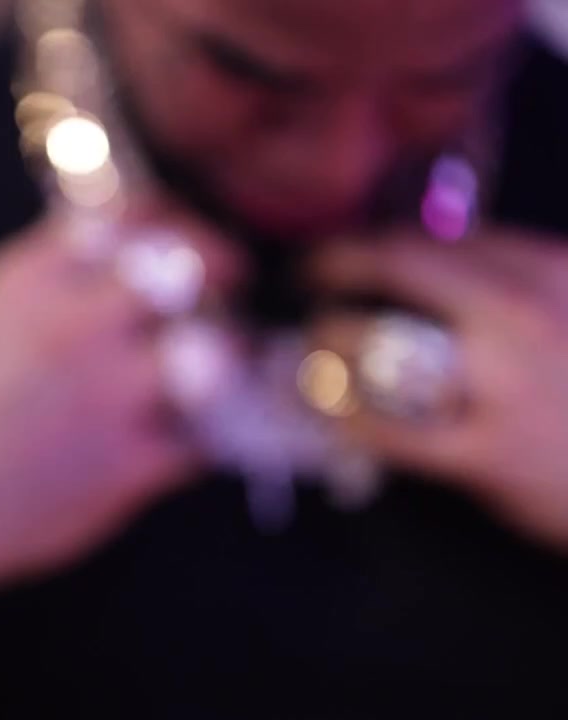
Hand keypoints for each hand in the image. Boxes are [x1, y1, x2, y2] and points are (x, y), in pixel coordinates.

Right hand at [0, 206, 241, 625]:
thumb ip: (38, 278)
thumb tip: (107, 246)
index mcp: (30, 282)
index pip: (132, 218)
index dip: (171, 221)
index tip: (181, 238)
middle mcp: (75, 326)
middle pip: (189, 269)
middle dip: (218, 273)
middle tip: (223, 290)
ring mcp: (108, 397)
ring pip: (215, 353)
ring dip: (224, 358)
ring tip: (210, 369)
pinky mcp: (130, 468)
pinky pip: (204, 438)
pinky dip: (201, 435)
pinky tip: (178, 436)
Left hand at [311, 228, 567, 550]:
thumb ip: (514, 283)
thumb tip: (426, 267)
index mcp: (550, 269)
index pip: (433, 236)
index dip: (368, 243)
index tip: (338, 254)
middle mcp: (524, 313)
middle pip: (398, 265)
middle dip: (333, 267)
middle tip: (306, 285)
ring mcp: (506, 383)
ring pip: (379, 343)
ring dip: (327, 344)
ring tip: (311, 353)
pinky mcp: (490, 453)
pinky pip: (386, 429)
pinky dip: (342, 417)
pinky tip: (327, 415)